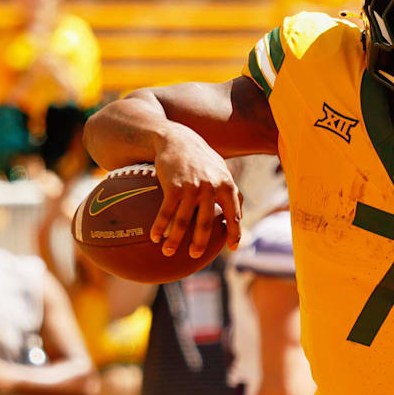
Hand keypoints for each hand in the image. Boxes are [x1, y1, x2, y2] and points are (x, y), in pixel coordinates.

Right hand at [151, 124, 242, 257]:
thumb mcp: (221, 171)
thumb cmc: (202, 158)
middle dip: (200, 243)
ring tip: (168, 252)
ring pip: (182, 221)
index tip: (232, 248)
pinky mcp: (173, 186)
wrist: (178, 139)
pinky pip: (165, 212)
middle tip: (195, 255)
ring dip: (174, 240)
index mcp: (226, 186)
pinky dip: (159, 226)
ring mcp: (191, 187)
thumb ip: (231, 192)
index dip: (234, 233)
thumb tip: (239, 216)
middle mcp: (211, 188)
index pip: (234, 215)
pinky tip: (154, 236)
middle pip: (205, 223)